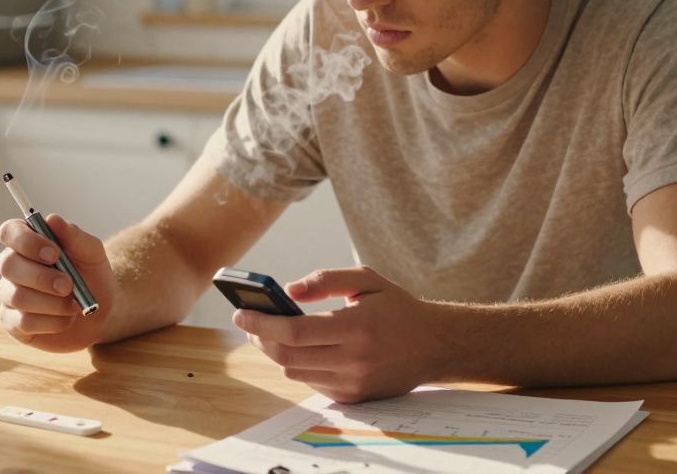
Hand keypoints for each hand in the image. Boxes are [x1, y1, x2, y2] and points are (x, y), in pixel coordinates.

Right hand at [0, 214, 115, 352]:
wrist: (101, 311)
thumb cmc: (92, 275)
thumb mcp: (92, 253)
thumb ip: (74, 236)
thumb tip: (52, 219)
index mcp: (26, 242)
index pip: (9, 232)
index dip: (26, 241)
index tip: (54, 253)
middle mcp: (11, 266)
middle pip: (8, 265)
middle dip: (42, 277)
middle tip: (69, 285)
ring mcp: (8, 295)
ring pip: (17, 296)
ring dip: (52, 302)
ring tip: (74, 304)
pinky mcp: (12, 323)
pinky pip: (23, 322)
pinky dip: (52, 322)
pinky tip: (66, 319)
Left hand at [232, 265, 445, 402]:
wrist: (435, 345)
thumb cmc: (398, 308)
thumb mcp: (367, 280)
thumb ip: (326, 280)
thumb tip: (288, 291)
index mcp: (356, 326)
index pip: (294, 330)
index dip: (261, 323)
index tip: (240, 313)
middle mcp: (353, 358)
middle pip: (287, 355)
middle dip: (261, 339)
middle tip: (250, 323)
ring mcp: (353, 382)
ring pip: (295, 371)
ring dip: (277, 352)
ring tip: (271, 333)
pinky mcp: (353, 396)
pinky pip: (312, 382)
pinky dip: (300, 364)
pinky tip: (301, 348)